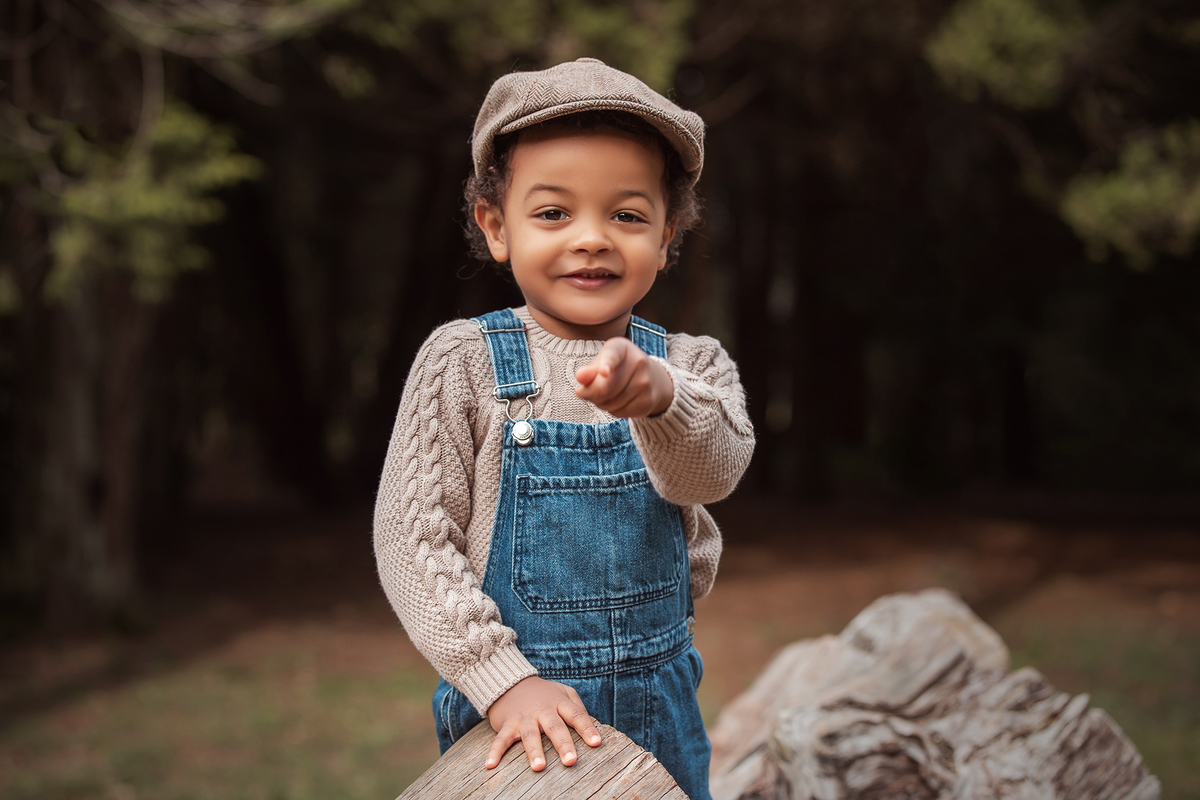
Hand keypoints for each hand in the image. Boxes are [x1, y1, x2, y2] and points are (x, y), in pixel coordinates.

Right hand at [485, 676, 602, 770]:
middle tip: (570, 761)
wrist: (510, 682)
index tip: (596, 743)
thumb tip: (591, 728)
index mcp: (559, 702)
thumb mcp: (563, 692)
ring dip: (534, 751)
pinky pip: (500, 739)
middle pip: (555, 727)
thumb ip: (578, 707)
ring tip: (539, 767)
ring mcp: (524, 717)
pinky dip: (495, 752)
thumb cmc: (543, 693)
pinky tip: (490, 765)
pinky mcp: (507, 724)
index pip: (576, 715)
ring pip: (530, 735)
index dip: (587, 728)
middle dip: (563, 744)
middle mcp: (543, 710)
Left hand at [575, 337, 673, 417]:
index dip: (607, 363)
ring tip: (607, 394)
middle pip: (606, 387)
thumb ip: (589, 370)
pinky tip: (618, 401)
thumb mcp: (601, 363)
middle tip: (587, 391)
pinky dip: (613, 411)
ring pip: (611, 403)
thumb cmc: (617, 368)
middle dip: (592, 394)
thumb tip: (580, 376)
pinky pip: (620, 413)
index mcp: (622, 347)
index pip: (612, 355)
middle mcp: (638, 361)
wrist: (651, 378)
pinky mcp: (648, 401)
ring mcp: (646, 382)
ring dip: (601, 403)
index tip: (604, 371)